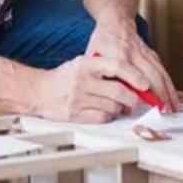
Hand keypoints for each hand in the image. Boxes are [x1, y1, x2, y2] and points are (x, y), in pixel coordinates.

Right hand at [31, 54, 147, 122]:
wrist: (38, 91)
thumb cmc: (63, 77)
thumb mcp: (81, 64)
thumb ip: (103, 67)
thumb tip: (131, 77)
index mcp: (86, 64)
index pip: (117, 67)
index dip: (134, 76)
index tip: (144, 84)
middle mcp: (83, 80)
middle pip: (119, 91)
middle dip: (132, 98)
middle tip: (134, 100)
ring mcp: (78, 98)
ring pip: (113, 107)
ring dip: (120, 108)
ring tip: (117, 105)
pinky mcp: (75, 114)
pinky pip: (102, 117)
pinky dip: (108, 116)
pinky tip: (104, 111)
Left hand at [86, 17, 182, 113]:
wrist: (115, 20)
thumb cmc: (102, 42)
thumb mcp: (94, 58)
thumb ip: (102, 77)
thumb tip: (113, 100)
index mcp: (119, 56)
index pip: (132, 75)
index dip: (142, 89)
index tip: (148, 104)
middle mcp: (135, 55)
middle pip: (153, 76)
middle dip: (162, 95)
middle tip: (167, 112)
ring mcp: (146, 54)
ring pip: (161, 74)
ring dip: (170, 92)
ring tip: (176, 108)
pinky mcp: (152, 55)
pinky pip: (163, 70)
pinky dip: (170, 85)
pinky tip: (174, 96)